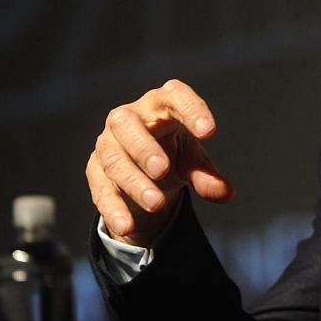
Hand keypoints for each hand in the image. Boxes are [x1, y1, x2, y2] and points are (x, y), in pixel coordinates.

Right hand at [86, 79, 233, 245]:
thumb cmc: (172, 152)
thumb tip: (225, 193)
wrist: (144, 172)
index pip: (174, 95)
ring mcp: (108, 144)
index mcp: (160, 105)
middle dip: (144, 148)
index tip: (210, 132)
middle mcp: (129, 118)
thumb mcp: (193, 161)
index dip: (191, 109)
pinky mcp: (95, 170)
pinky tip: (127, 225)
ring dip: (134, 182)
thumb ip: (207, 174)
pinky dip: (114, 208)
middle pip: (128, 125)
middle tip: (163, 170)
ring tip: (156, 204)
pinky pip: (101, 189)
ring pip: (114, 160)